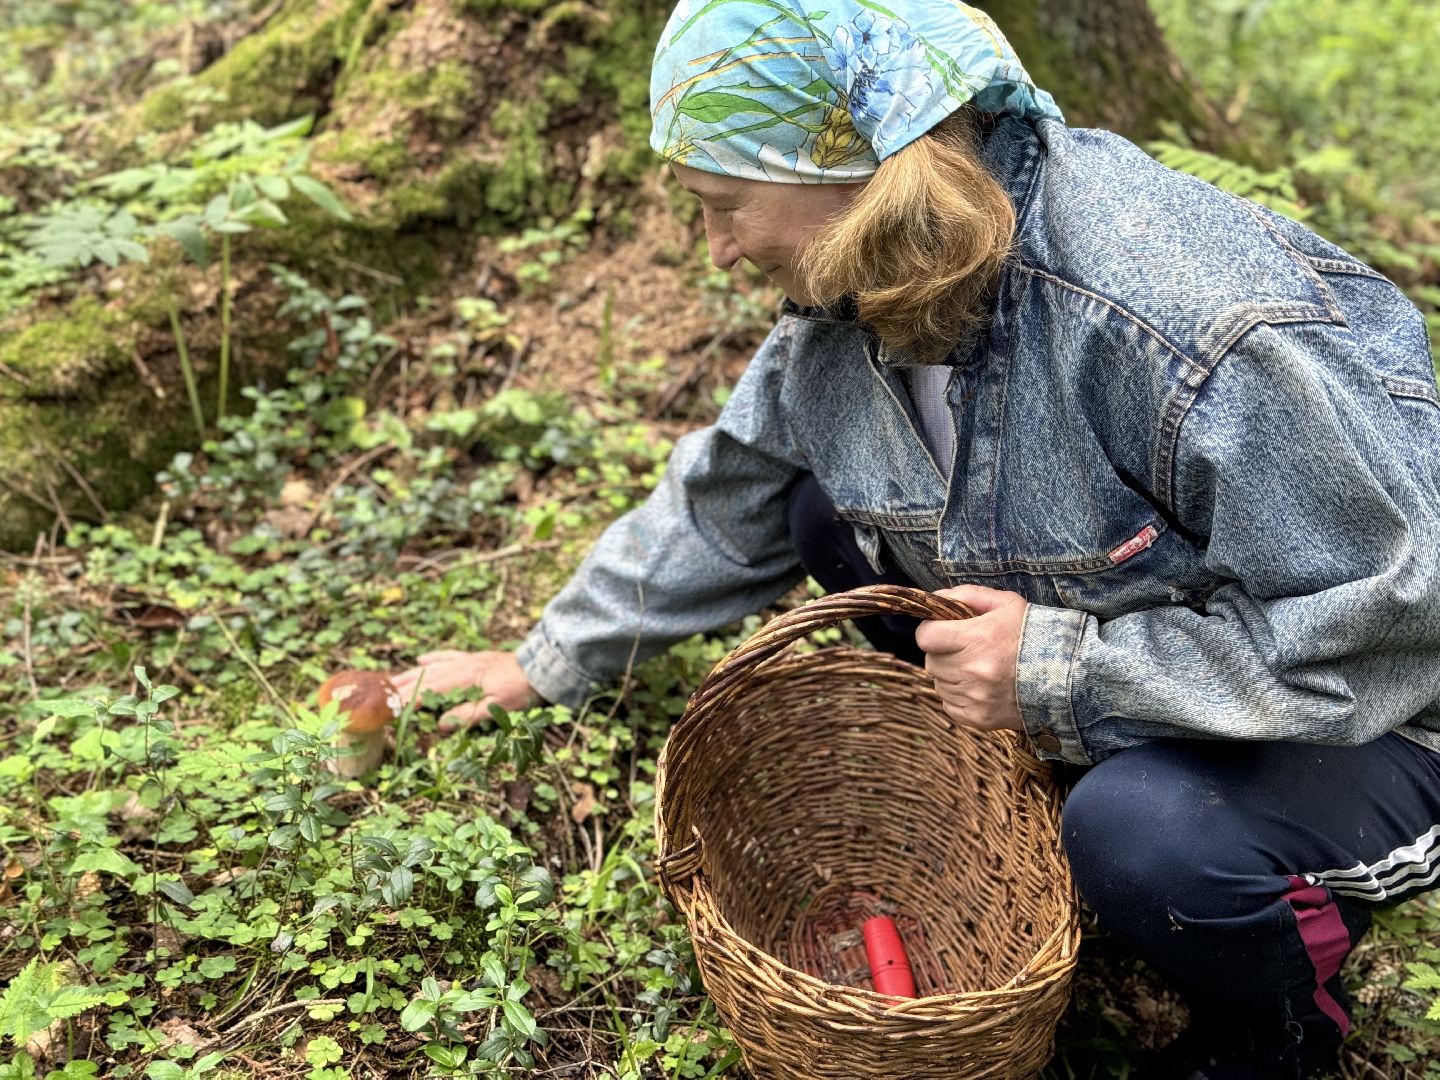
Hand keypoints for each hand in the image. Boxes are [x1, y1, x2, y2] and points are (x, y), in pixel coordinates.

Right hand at [390, 650, 540, 731]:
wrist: (539, 669)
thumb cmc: (520, 691)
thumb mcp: (497, 708)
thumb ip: (468, 715)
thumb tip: (440, 724)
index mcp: (465, 680)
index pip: (431, 691)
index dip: (410, 700)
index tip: (391, 708)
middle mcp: (461, 667)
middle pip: (426, 677)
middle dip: (404, 686)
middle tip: (382, 696)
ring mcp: (467, 660)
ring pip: (433, 666)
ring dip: (411, 673)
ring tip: (392, 681)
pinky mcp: (474, 657)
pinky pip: (448, 655)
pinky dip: (433, 658)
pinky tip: (420, 660)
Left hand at [914, 584, 1027, 731]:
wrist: (1066, 676)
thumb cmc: (1033, 634)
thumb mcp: (1005, 603)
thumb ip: (967, 595)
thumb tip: (936, 599)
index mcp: (977, 638)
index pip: (926, 636)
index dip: (932, 630)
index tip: (943, 629)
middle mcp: (974, 670)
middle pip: (931, 660)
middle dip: (943, 652)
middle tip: (966, 649)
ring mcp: (976, 697)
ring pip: (939, 683)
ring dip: (951, 674)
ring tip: (977, 668)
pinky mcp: (979, 718)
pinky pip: (949, 704)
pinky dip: (958, 696)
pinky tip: (979, 686)